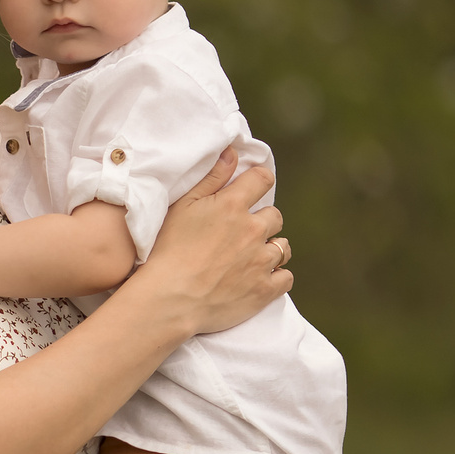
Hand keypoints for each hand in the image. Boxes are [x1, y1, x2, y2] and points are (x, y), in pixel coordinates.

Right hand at [129, 150, 288, 337]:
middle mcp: (254, 230)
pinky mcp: (265, 289)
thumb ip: (210, 179)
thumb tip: (232, 153)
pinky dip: (277, 276)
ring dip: (271, 249)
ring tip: (251, 257)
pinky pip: (286, 277)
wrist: (170, 300)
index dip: (258, 182)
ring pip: (283, 247)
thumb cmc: (168, 251)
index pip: (262, 179)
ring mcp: (262, 261)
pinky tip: (260, 278)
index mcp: (233, 206)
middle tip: (242, 233)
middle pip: (275, 216)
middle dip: (262, 221)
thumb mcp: (181, 208)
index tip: (251, 190)